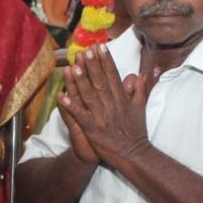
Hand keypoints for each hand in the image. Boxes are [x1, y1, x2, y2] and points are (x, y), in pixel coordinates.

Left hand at [58, 45, 151, 167]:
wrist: (134, 155)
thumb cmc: (136, 132)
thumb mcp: (140, 109)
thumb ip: (139, 91)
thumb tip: (139, 75)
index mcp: (121, 99)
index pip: (113, 76)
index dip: (106, 61)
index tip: (100, 47)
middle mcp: (112, 105)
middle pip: (100, 82)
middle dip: (93, 65)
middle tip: (86, 50)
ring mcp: (102, 117)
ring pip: (90, 96)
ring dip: (81, 81)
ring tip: (74, 67)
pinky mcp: (93, 130)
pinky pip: (81, 116)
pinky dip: (71, 107)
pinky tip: (62, 96)